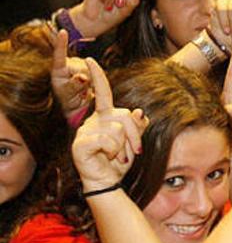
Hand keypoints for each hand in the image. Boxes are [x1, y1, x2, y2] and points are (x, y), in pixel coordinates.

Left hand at [51, 30, 93, 118]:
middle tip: (82, 91)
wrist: (77, 106)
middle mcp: (68, 65)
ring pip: (92, 69)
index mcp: (58, 71)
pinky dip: (97, 79)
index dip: (61, 43)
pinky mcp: (89, 67)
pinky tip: (91, 86)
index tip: (62, 32)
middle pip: (83, 66)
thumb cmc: (69, 102)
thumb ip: (74, 86)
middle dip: (86, 78)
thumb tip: (83, 77)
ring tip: (85, 89)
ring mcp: (79, 65)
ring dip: (92, 80)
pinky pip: (98, 71)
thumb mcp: (68, 97)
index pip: (59, 56)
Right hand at [72, 59, 148, 191]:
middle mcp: (93, 120)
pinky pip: (106, 141)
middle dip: (135, 135)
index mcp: (105, 116)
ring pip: (116, 130)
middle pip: (124, 115)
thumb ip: (138, 126)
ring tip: (116, 156)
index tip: (91, 60)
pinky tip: (106, 157)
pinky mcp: (80, 144)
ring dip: (123, 147)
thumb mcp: (135, 142)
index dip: (98, 77)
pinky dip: (112, 152)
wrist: (108, 181)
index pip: (103, 93)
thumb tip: (140, 112)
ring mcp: (84, 132)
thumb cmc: (120, 161)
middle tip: (135, 151)